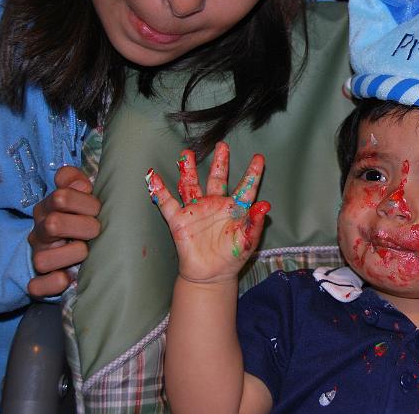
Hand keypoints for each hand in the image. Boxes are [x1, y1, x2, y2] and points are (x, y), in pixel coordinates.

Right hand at [27, 166, 100, 297]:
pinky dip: (52, 282)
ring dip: (71, 254)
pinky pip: (37, 285)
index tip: (97, 209)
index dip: (85, 202)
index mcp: (50, 208)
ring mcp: (40, 255)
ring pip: (43, 258)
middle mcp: (41, 231)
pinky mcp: (40, 280)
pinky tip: (67, 277)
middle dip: (83, 227)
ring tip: (85, 252)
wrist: (74, 249)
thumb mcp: (82, 196)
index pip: (61, 197)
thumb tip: (80, 183)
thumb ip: (77, 182)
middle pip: (53, 224)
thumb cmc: (82, 218)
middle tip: (96, 231)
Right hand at [146, 142, 269, 283]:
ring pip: (192, 185)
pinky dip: (159, 189)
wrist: (211, 275)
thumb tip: (265, 205)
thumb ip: (255, 223)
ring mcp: (197, 210)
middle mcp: (215, 205)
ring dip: (189, 169)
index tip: (259, 158)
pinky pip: (167, 202)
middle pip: (218, 178)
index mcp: (235, 209)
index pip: (246, 187)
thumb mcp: (248, 241)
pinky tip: (153, 175)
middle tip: (222, 144)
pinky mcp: (179, 220)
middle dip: (220, 162)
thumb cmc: (232, 257)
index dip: (253, 173)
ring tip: (187, 153)